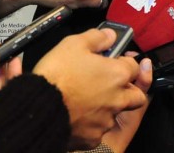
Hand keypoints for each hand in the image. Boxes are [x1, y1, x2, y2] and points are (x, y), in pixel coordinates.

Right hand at [34, 28, 148, 149]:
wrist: (37, 108)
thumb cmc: (57, 74)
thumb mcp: (74, 44)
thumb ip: (96, 38)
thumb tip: (110, 35)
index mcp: (118, 75)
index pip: (135, 67)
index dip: (124, 63)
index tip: (114, 62)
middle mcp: (118, 99)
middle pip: (136, 96)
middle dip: (128, 90)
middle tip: (110, 84)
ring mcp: (106, 120)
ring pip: (116, 113)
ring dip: (108, 107)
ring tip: (88, 100)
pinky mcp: (93, 137)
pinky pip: (97, 130)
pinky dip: (91, 123)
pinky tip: (78, 115)